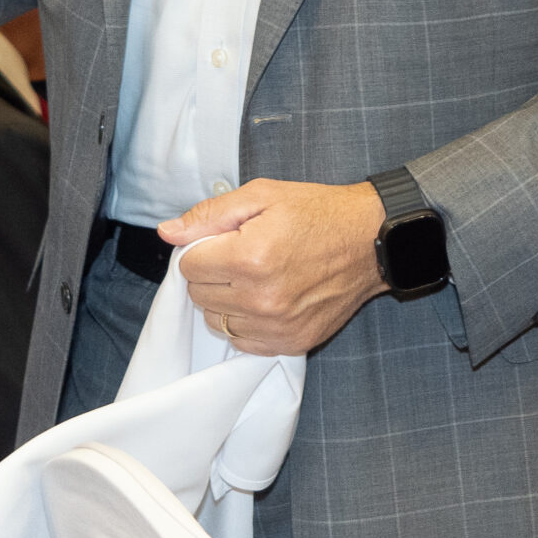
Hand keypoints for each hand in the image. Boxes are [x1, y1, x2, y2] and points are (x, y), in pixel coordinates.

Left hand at [160, 179, 388, 355]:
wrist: (370, 240)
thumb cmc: (315, 212)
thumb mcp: (260, 195)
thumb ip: (209, 215)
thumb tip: (167, 232)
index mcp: (249, 257)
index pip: (188, 267)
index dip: (202, 249)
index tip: (223, 240)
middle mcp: (261, 297)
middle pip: (199, 296)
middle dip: (211, 274)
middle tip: (239, 256)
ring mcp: (277, 325)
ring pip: (216, 321)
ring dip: (224, 301)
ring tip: (252, 278)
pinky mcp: (292, 342)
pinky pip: (243, 342)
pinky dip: (244, 323)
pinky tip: (263, 299)